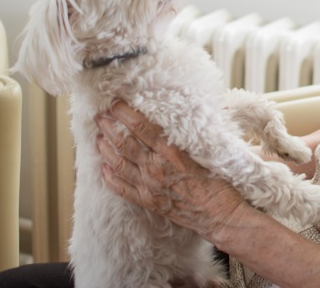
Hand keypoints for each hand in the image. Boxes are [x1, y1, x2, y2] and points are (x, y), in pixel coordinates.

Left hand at [95, 101, 245, 239]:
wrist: (221, 217)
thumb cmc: (221, 183)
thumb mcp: (212, 152)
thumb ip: (199, 134)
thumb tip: (207, 111)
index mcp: (172, 153)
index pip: (143, 128)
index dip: (126, 114)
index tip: (115, 103)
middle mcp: (156, 169)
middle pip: (125, 144)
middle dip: (110, 128)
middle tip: (100, 116)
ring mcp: (150, 187)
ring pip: (119, 164)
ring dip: (105, 149)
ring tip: (98, 138)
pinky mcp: (149, 202)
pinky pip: (121, 189)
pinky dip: (110, 177)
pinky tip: (104, 168)